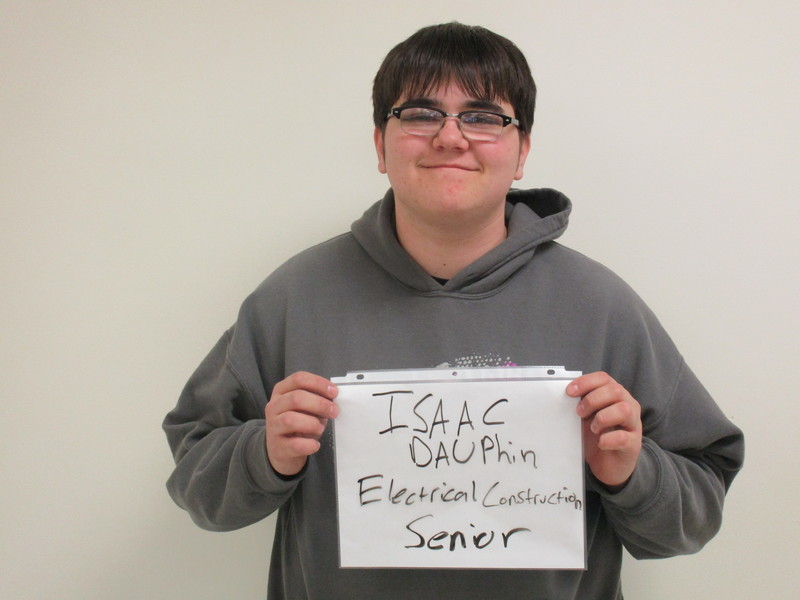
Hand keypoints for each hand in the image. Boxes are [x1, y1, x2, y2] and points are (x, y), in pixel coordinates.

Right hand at [265, 371, 338, 475]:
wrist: (281, 449)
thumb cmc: (298, 424)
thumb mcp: (304, 407)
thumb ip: (316, 399)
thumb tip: (333, 398)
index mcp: (281, 391)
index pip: (298, 379)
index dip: (318, 383)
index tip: (334, 392)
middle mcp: (274, 406)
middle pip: (296, 398)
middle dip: (320, 404)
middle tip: (334, 411)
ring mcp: (273, 426)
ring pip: (291, 420)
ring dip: (313, 424)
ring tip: (320, 428)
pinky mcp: (278, 446)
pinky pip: (295, 444)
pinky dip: (309, 444)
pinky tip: (315, 444)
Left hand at [567, 372, 641, 490]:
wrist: (609, 465)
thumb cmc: (598, 436)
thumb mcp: (587, 417)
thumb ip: (581, 404)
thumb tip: (565, 395)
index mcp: (615, 396)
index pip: (604, 378)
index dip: (586, 382)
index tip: (570, 392)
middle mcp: (628, 406)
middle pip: (615, 390)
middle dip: (593, 400)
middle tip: (580, 413)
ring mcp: (633, 425)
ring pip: (624, 410)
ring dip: (602, 417)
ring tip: (593, 428)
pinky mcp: (633, 444)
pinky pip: (623, 437)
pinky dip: (608, 439)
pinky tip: (601, 443)